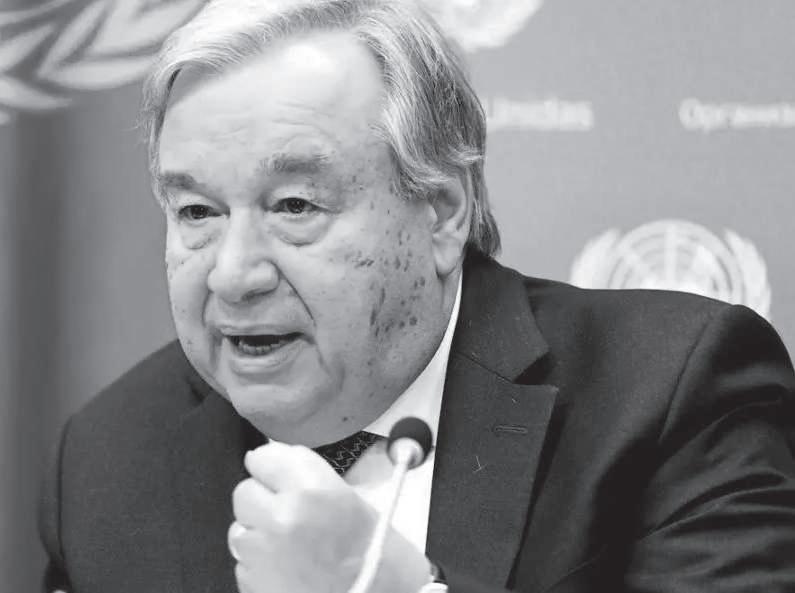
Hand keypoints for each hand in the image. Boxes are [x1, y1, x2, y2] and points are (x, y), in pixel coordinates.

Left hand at [229, 441, 430, 592]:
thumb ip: (309, 477)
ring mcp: (263, 552)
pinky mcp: (252, 582)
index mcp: (312, 489)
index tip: (277, 472)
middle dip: (262, 499)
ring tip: (289, 544)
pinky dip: (259, 563)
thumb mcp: (354, 500)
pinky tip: (287, 567)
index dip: (272, 466)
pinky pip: (243, 561)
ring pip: (239, 527)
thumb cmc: (378, 557)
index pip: (265, 457)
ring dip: (257, 532)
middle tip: (286, 511)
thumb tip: (279, 465)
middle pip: (245, 491)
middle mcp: (282, 516)